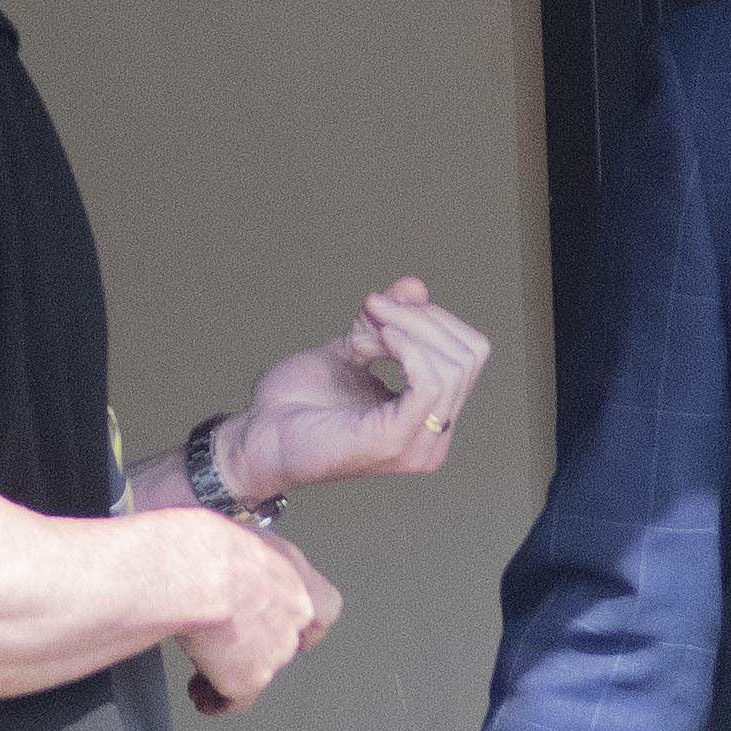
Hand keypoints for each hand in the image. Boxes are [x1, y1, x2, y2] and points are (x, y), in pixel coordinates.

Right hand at [177, 512, 342, 715]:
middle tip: (233, 639)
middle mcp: (296, 618)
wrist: (201, 572)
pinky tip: (204, 698)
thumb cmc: (213, 545)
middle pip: (286, 641)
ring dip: (235, 668)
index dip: (303, 620)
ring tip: (207, 664)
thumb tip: (233, 560)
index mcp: (300, 578)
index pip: (323, 609)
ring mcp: (275, 653)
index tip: (287, 620)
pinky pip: (235, 699)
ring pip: (259, 669)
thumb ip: (253, 559)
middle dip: (260, 642)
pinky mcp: (248, 679)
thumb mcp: (245, 535)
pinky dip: (217, 700)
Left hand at [223, 280, 490, 500]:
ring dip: (406, 328)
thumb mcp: (353, 347)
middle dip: (421, 319)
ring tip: (360, 335)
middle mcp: (434, 437)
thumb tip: (416, 286)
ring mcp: (419, 444)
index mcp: (429, 419)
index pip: (469, 354)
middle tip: (370, 315)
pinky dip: (405, 347)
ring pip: (454, 364)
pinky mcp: (396, 442)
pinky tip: (369, 342)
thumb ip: (388, 322)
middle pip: (469, 355)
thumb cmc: (298, 403)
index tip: (379, 312)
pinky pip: (430, 381)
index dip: (431, 318)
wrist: (260, 438)